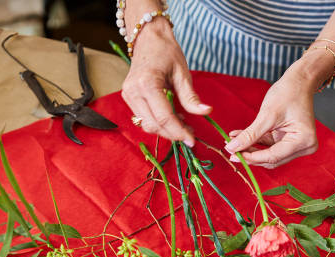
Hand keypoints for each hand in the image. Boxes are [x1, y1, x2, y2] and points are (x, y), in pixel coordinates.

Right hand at [121, 16, 211, 145]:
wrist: (148, 38)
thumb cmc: (166, 52)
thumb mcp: (182, 73)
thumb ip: (191, 97)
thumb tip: (206, 112)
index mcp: (147, 83)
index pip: (164, 117)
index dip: (179, 132)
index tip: (192, 141)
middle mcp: (133, 92)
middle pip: (154, 125)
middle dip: (173, 134)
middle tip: (190, 135)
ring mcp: (128, 95)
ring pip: (147, 125)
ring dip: (166, 131)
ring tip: (183, 125)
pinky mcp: (128, 98)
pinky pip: (144, 118)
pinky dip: (158, 124)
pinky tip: (173, 119)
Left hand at [224, 62, 319, 168]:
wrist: (299, 81)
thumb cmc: (288, 93)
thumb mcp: (267, 115)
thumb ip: (250, 134)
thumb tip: (232, 147)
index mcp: (303, 141)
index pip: (273, 156)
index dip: (252, 157)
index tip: (233, 154)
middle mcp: (304, 147)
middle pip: (272, 159)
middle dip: (251, 155)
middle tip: (231, 151)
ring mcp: (298, 145)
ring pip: (269, 155)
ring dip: (251, 150)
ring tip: (233, 143)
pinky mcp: (289, 141)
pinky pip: (270, 146)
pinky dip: (256, 142)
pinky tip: (240, 138)